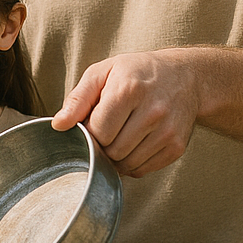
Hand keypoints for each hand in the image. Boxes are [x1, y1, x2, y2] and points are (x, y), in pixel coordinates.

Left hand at [51, 49, 200, 176]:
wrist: (184, 76)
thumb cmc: (136, 72)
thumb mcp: (102, 72)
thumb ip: (78, 98)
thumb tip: (58, 125)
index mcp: (128, 90)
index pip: (98, 130)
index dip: (89, 130)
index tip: (91, 121)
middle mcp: (152, 112)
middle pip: (112, 150)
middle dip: (102, 144)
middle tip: (105, 128)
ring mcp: (167, 132)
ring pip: (126, 164)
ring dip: (115, 156)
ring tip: (119, 134)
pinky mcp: (177, 147)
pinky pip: (143, 170)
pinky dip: (132, 163)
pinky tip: (133, 142)